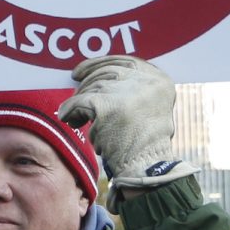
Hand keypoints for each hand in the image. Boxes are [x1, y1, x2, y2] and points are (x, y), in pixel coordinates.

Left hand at [56, 56, 192, 190]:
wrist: (145, 169)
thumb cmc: (144, 146)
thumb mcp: (149, 109)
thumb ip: (133, 90)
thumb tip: (99, 78)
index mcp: (160, 81)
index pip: (127, 60)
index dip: (100, 62)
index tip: (82, 69)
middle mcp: (146, 82)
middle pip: (107, 72)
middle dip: (87, 81)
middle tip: (74, 90)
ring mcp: (127, 92)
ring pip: (93, 87)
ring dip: (80, 100)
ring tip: (77, 117)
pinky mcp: (108, 105)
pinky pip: (80, 102)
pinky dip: (71, 110)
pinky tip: (70, 119)